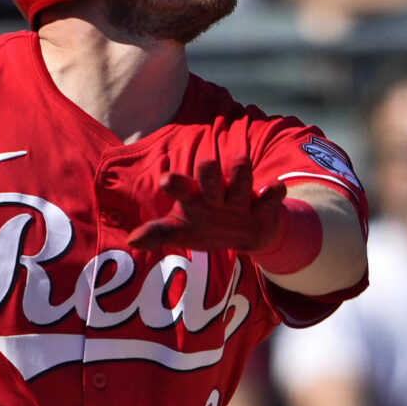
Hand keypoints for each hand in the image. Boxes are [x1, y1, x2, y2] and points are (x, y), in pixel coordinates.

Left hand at [128, 161, 294, 256]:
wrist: (247, 234)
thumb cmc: (208, 227)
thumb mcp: (182, 232)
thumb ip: (159, 234)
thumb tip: (133, 241)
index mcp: (195, 197)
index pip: (182, 188)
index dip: (176, 184)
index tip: (166, 181)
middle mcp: (217, 191)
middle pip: (211, 174)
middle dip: (209, 171)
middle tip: (206, 164)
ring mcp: (241, 196)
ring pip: (241, 177)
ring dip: (241, 173)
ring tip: (240, 164)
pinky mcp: (265, 206)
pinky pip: (272, 194)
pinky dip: (273, 192)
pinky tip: (273, 188)